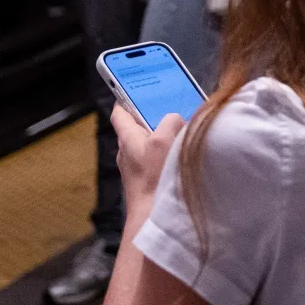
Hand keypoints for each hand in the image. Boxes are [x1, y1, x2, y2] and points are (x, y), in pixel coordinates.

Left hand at [112, 105, 184, 224]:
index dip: (127, 97)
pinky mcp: (147, 180)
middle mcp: (128, 152)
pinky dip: (166, 153)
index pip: (121, 112)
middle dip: (153, 116)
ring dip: (163, 136)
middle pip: (138, 126)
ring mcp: (137, 168)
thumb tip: (176, 120)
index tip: (136, 87)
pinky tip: (182, 156)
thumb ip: (171, 122)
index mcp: (128, 138)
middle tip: (172, 107)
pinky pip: (156, 159)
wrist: (153, 217)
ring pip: (149, 144)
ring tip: (182, 131)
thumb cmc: (155, 178)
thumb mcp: (165, 140)